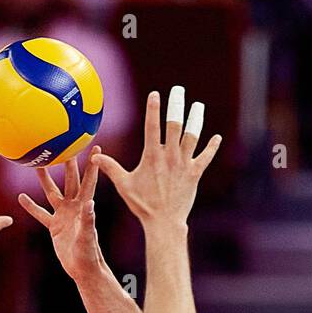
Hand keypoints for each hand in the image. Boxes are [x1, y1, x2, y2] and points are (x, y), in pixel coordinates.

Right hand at [19, 147, 105, 281]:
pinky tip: (21, 197)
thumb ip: (88, 221)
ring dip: (45, 179)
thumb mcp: (88, 237)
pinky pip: (40, 214)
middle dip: (66, 163)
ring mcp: (63, 216)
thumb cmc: (89, 254)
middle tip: (62, 144)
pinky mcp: (54, 226)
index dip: (93, 165)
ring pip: (52, 193)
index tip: (95, 146)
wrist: (82, 269)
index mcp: (84, 207)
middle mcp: (74, 207)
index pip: (89, 181)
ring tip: (37, 164)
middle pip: (69, 180)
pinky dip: (31, 206)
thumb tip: (90, 202)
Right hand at [93, 86, 220, 228]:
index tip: (155, 93)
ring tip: (197, 106)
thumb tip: (94, 157)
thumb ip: (111, 168)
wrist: (163, 222)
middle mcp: (170, 156)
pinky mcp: (194, 174)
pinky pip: (205, 157)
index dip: (153, 108)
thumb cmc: (142, 205)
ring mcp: (184, 164)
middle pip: (175, 124)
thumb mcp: (124, 185)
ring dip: (196, 119)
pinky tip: (217, 137)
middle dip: (176, 105)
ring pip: (192, 136)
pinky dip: (212, 147)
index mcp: (152, 156)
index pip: (152, 126)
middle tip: (178, 90)